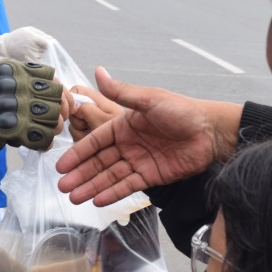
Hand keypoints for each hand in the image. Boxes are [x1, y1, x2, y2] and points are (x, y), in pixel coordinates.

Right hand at [0, 26, 53, 61]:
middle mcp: (31, 48)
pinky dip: (38, 63)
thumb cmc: (18, 36)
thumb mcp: (29, 30)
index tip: (46, 46)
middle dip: (44, 51)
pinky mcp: (27, 63)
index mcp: (32, 38)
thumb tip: (52, 41)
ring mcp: (29, 56)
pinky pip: (37, 64)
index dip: (48, 45)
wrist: (5, 46)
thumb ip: (42, 35)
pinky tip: (33, 59)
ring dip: (41, 57)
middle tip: (38, 49)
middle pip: (45, 52)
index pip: (47, 43)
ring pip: (42, 58)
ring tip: (33, 53)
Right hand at [55, 67, 234, 206]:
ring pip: (110, 176)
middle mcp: (129, 144)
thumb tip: (98, 71)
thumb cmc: (182, 111)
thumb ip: (122, 92)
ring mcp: (139, 161)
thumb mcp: (149, 99)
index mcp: (124, 125)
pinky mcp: (152, 176)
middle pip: (99, 162)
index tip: (61, 165)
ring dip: (92, 187)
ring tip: (75, 198)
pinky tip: (98, 200)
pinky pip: (128, 185)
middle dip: (81, 175)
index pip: (96, 141)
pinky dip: (113, 193)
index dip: (78, 153)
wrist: (211, 132)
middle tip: (63, 187)